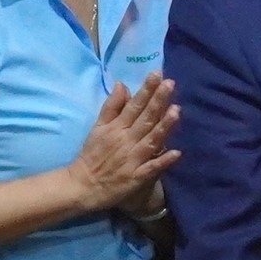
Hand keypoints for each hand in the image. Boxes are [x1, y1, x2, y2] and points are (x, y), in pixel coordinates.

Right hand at [72, 76, 182, 220]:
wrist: (83, 185)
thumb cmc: (93, 154)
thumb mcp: (98, 127)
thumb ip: (111, 106)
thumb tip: (122, 84)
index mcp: (117, 127)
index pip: (134, 105)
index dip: (146, 90)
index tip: (157, 74)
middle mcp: (126, 141)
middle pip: (145, 119)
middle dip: (157, 101)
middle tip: (170, 84)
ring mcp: (132, 159)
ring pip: (150, 140)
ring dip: (163, 126)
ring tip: (176, 111)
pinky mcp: (136, 177)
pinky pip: (151, 168)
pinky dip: (163, 161)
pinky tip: (176, 153)